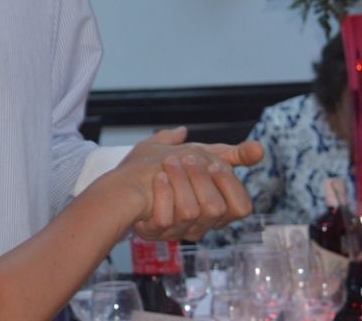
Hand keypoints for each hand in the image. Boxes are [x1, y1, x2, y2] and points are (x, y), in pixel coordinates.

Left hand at [125, 126, 263, 240]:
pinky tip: (157, 177)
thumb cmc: (159, 168)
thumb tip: (259, 148)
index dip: (229, 184)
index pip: (241, 207)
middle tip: (187, 157)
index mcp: (213, 210)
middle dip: (202, 178)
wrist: (120, 183)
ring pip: (190, 212)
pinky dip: (161, 194)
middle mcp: (199, 225)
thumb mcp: (194, 153)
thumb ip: (228, 153)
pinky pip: (163, 218)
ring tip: (167, 161)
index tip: (212, 162)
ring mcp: (176, 230)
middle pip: (216, 210)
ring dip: (180, 180)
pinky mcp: (153, 230)